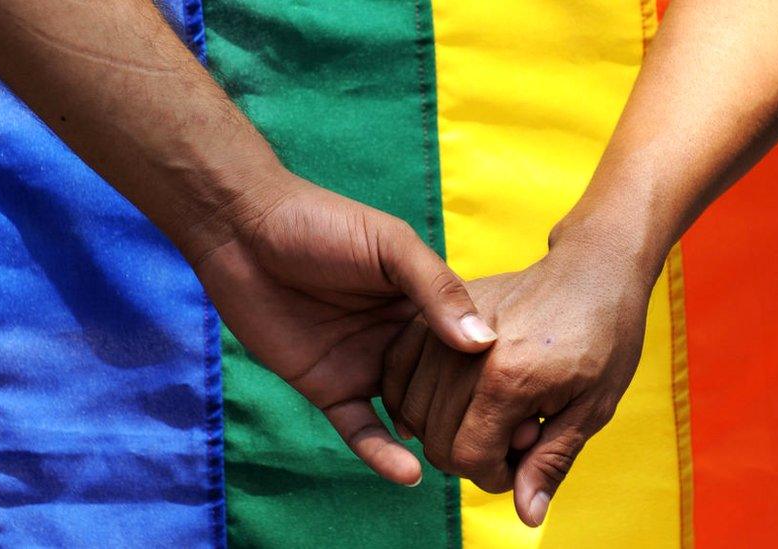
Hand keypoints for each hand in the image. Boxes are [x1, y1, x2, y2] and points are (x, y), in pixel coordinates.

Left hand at [192, 165, 497, 485]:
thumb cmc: (322, 223)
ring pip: (408, 414)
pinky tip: (410, 473)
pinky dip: (382, 454)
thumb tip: (483, 344)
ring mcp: (364, 366)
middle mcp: (399, 340)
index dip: (496, 371)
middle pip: (443, 387)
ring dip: (434, 441)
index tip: (533, 399)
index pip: (468, 344)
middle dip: (473, 417)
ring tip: (469, 469)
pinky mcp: (327, 387)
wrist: (245, 231)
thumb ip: (436, 289)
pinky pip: (359, 428)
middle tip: (512, 449)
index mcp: (421, 302)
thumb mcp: (390, 246)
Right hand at [382, 229, 657, 524]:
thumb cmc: (604, 337)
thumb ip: (551, 460)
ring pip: (411, 407)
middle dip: (468, 457)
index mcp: (508, 378)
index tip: (520, 463)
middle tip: (509, 440)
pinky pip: (397, 367)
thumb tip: (526, 515)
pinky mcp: (438, 312)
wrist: (592, 270)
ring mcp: (446, 327)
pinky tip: (443, 399)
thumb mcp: (593, 407)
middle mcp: (466, 354)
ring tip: (486, 414)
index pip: (467, 457)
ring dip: (440, 428)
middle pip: (435, 438)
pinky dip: (409, 394)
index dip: (492, 476)